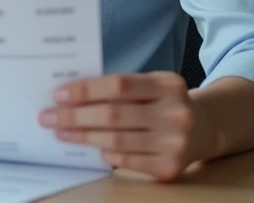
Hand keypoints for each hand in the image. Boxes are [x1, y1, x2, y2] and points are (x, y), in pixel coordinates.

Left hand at [38, 71, 212, 181]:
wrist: (204, 128)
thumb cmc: (163, 102)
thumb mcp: (151, 86)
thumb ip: (120, 88)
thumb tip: (70, 96)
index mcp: (169, 85)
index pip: (119, 85)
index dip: (86, 90)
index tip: (58, 95)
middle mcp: (176, 113)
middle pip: (113, 115)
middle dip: (74, 116)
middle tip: (48, 116)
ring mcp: (176, 143)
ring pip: (116, 140)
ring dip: (82, 136)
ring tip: (61, 132)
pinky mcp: (170, 167)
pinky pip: (127, 161)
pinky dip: (106, 153)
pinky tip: (92, 147)